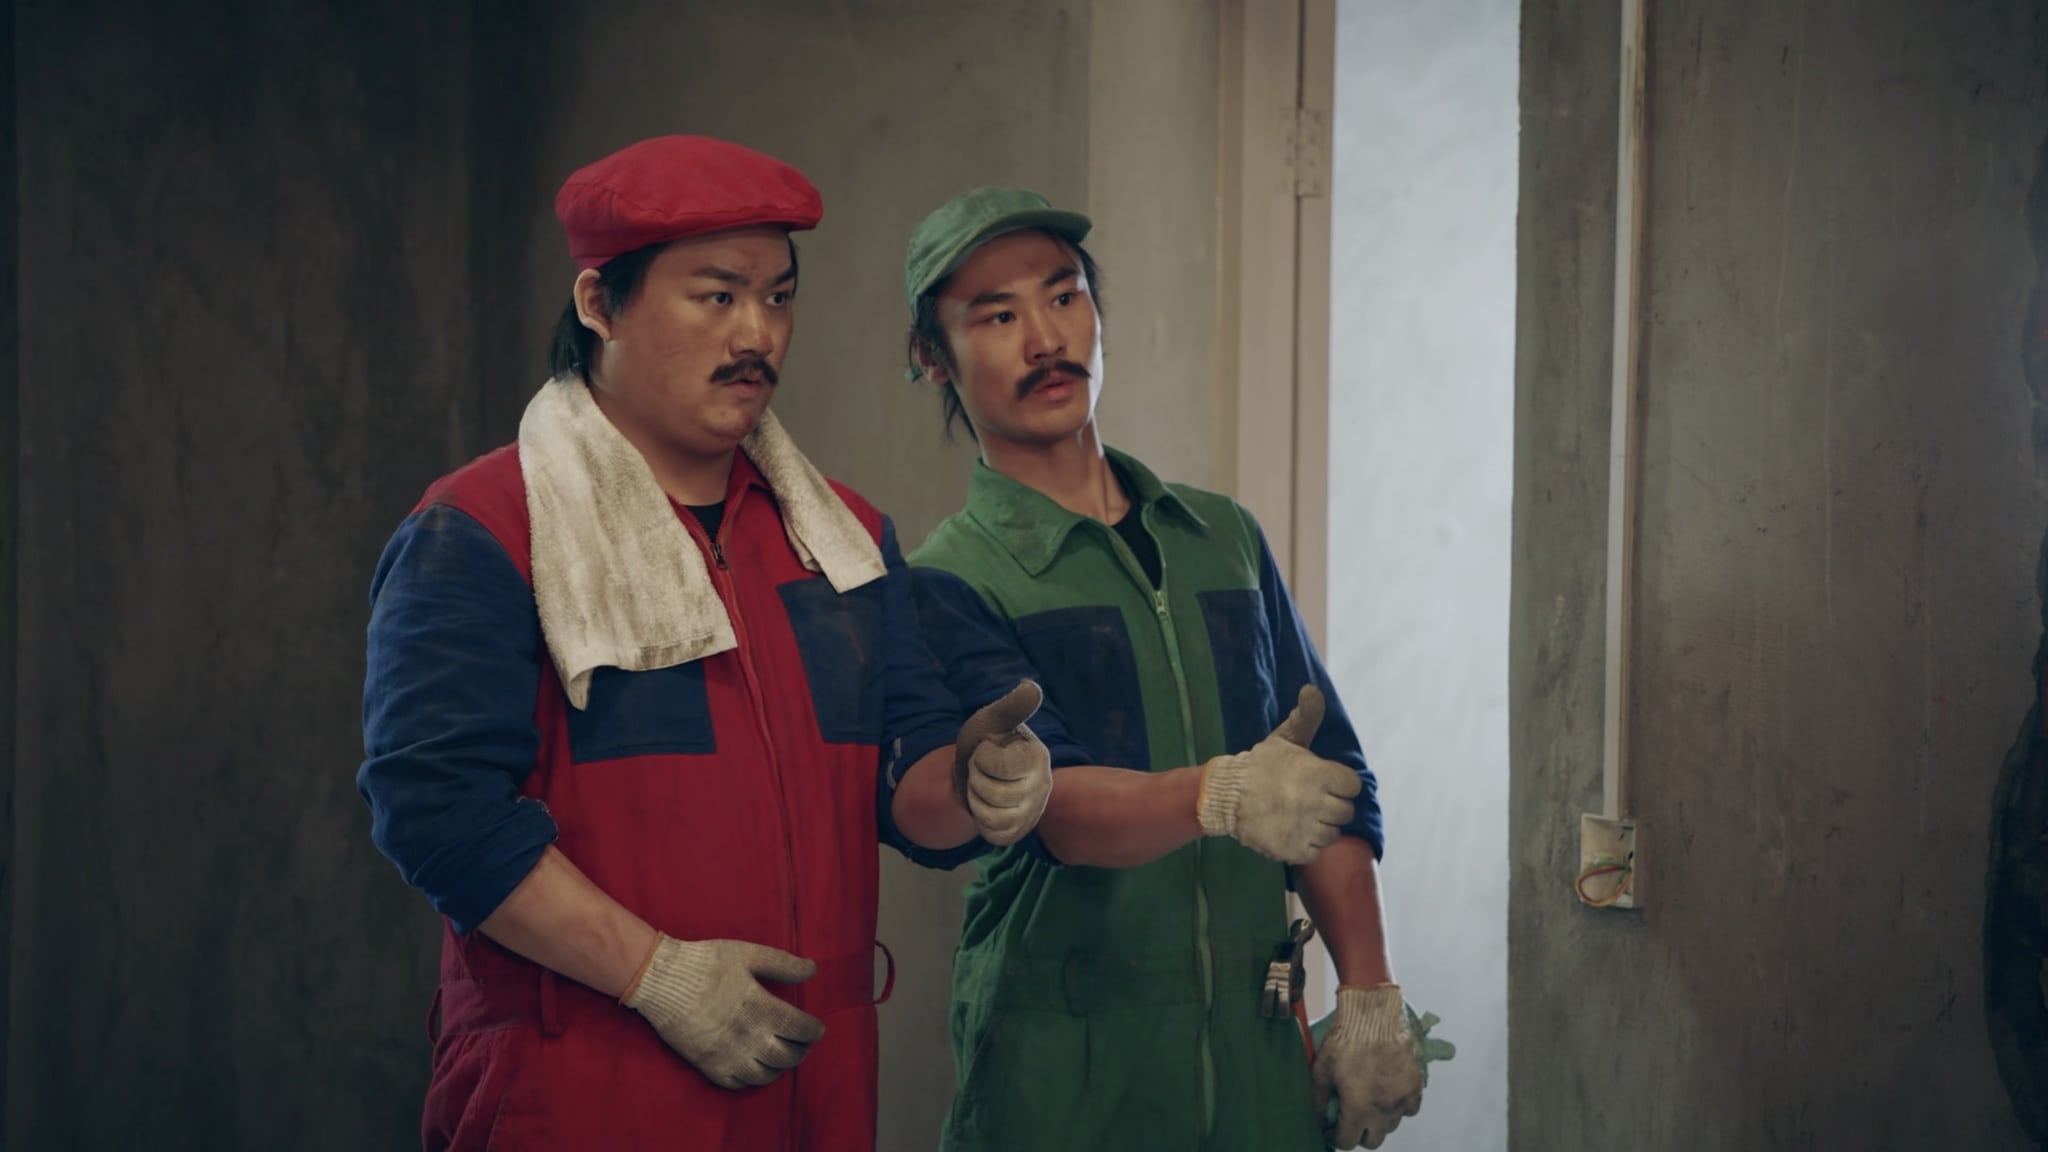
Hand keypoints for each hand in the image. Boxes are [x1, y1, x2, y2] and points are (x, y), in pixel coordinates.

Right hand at [621, 935, 825, 1089]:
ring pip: (765, 1075)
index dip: (813, 1031)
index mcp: (761, 1008)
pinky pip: (737, 1083)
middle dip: (801, 1051)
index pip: (800, 1030)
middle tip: (801, 1043)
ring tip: (780, 1055)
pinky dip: (751, 1078)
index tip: (816, 1029)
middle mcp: (748, 1037)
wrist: (661, 979)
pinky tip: (754, 1065)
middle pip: (787, 1057)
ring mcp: (728, 1055)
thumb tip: (813, 969)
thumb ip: (782, 964)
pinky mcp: (708, 1065)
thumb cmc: (706, 962)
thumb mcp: (748, 954)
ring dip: (779, 1067)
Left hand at [952, 680, 1052, 845]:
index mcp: (1037, 757)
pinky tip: (986, 807)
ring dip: (976, 800)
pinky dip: (981, 822)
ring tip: (983, 786)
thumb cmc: (986, 741)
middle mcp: (1042, 786)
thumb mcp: (992, 720)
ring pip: (991, 817)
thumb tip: (1032, 687)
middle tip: (982, 770)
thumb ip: (1012, 707)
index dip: (983, 759)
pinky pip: (993, 835)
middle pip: (993, 794)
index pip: (1001, 767)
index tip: (986, 750)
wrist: (975, 770)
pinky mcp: (1020, 831)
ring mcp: (1032, 812)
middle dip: (976, 779)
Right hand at [1196, 685, 1360, 863]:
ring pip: (1332, 833)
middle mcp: (1316, 802)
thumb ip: (1306, 717)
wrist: (1226, 795)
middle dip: (1331, 805)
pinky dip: (1306, 844)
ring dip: (1320, 826)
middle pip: (1346, 811)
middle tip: (1310, 800)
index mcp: (1319, 774)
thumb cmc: (1261, 765)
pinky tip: (1293, 831)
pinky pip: (1316, 851)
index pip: (1353, 786)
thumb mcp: (1284, 738)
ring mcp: (1305, 828)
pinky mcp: (1294, 850)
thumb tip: (1312, 689)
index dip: (1340, 784)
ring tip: (1301, 816)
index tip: (1325, 783)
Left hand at [1314, 985, 1424, 1148]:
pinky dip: (1399, 1108)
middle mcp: (1382, 1111)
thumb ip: (1318, 1100)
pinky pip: (1409, 1109)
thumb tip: (1318, 1119)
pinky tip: (1388, 1095)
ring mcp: (1401, 1100)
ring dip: (1378, 1122)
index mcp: (1358, 1109)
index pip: (1347, 1142)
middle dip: (1358, 1134)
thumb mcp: (1321, 1070)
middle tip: (1350, 1120)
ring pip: (1391, 1126)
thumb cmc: (1345, 1041)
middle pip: (1372, 1141)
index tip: (1331, 1129)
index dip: (1335, 1138)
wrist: (1373, 1017)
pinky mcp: (1415, 1087)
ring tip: (1368, 1104)